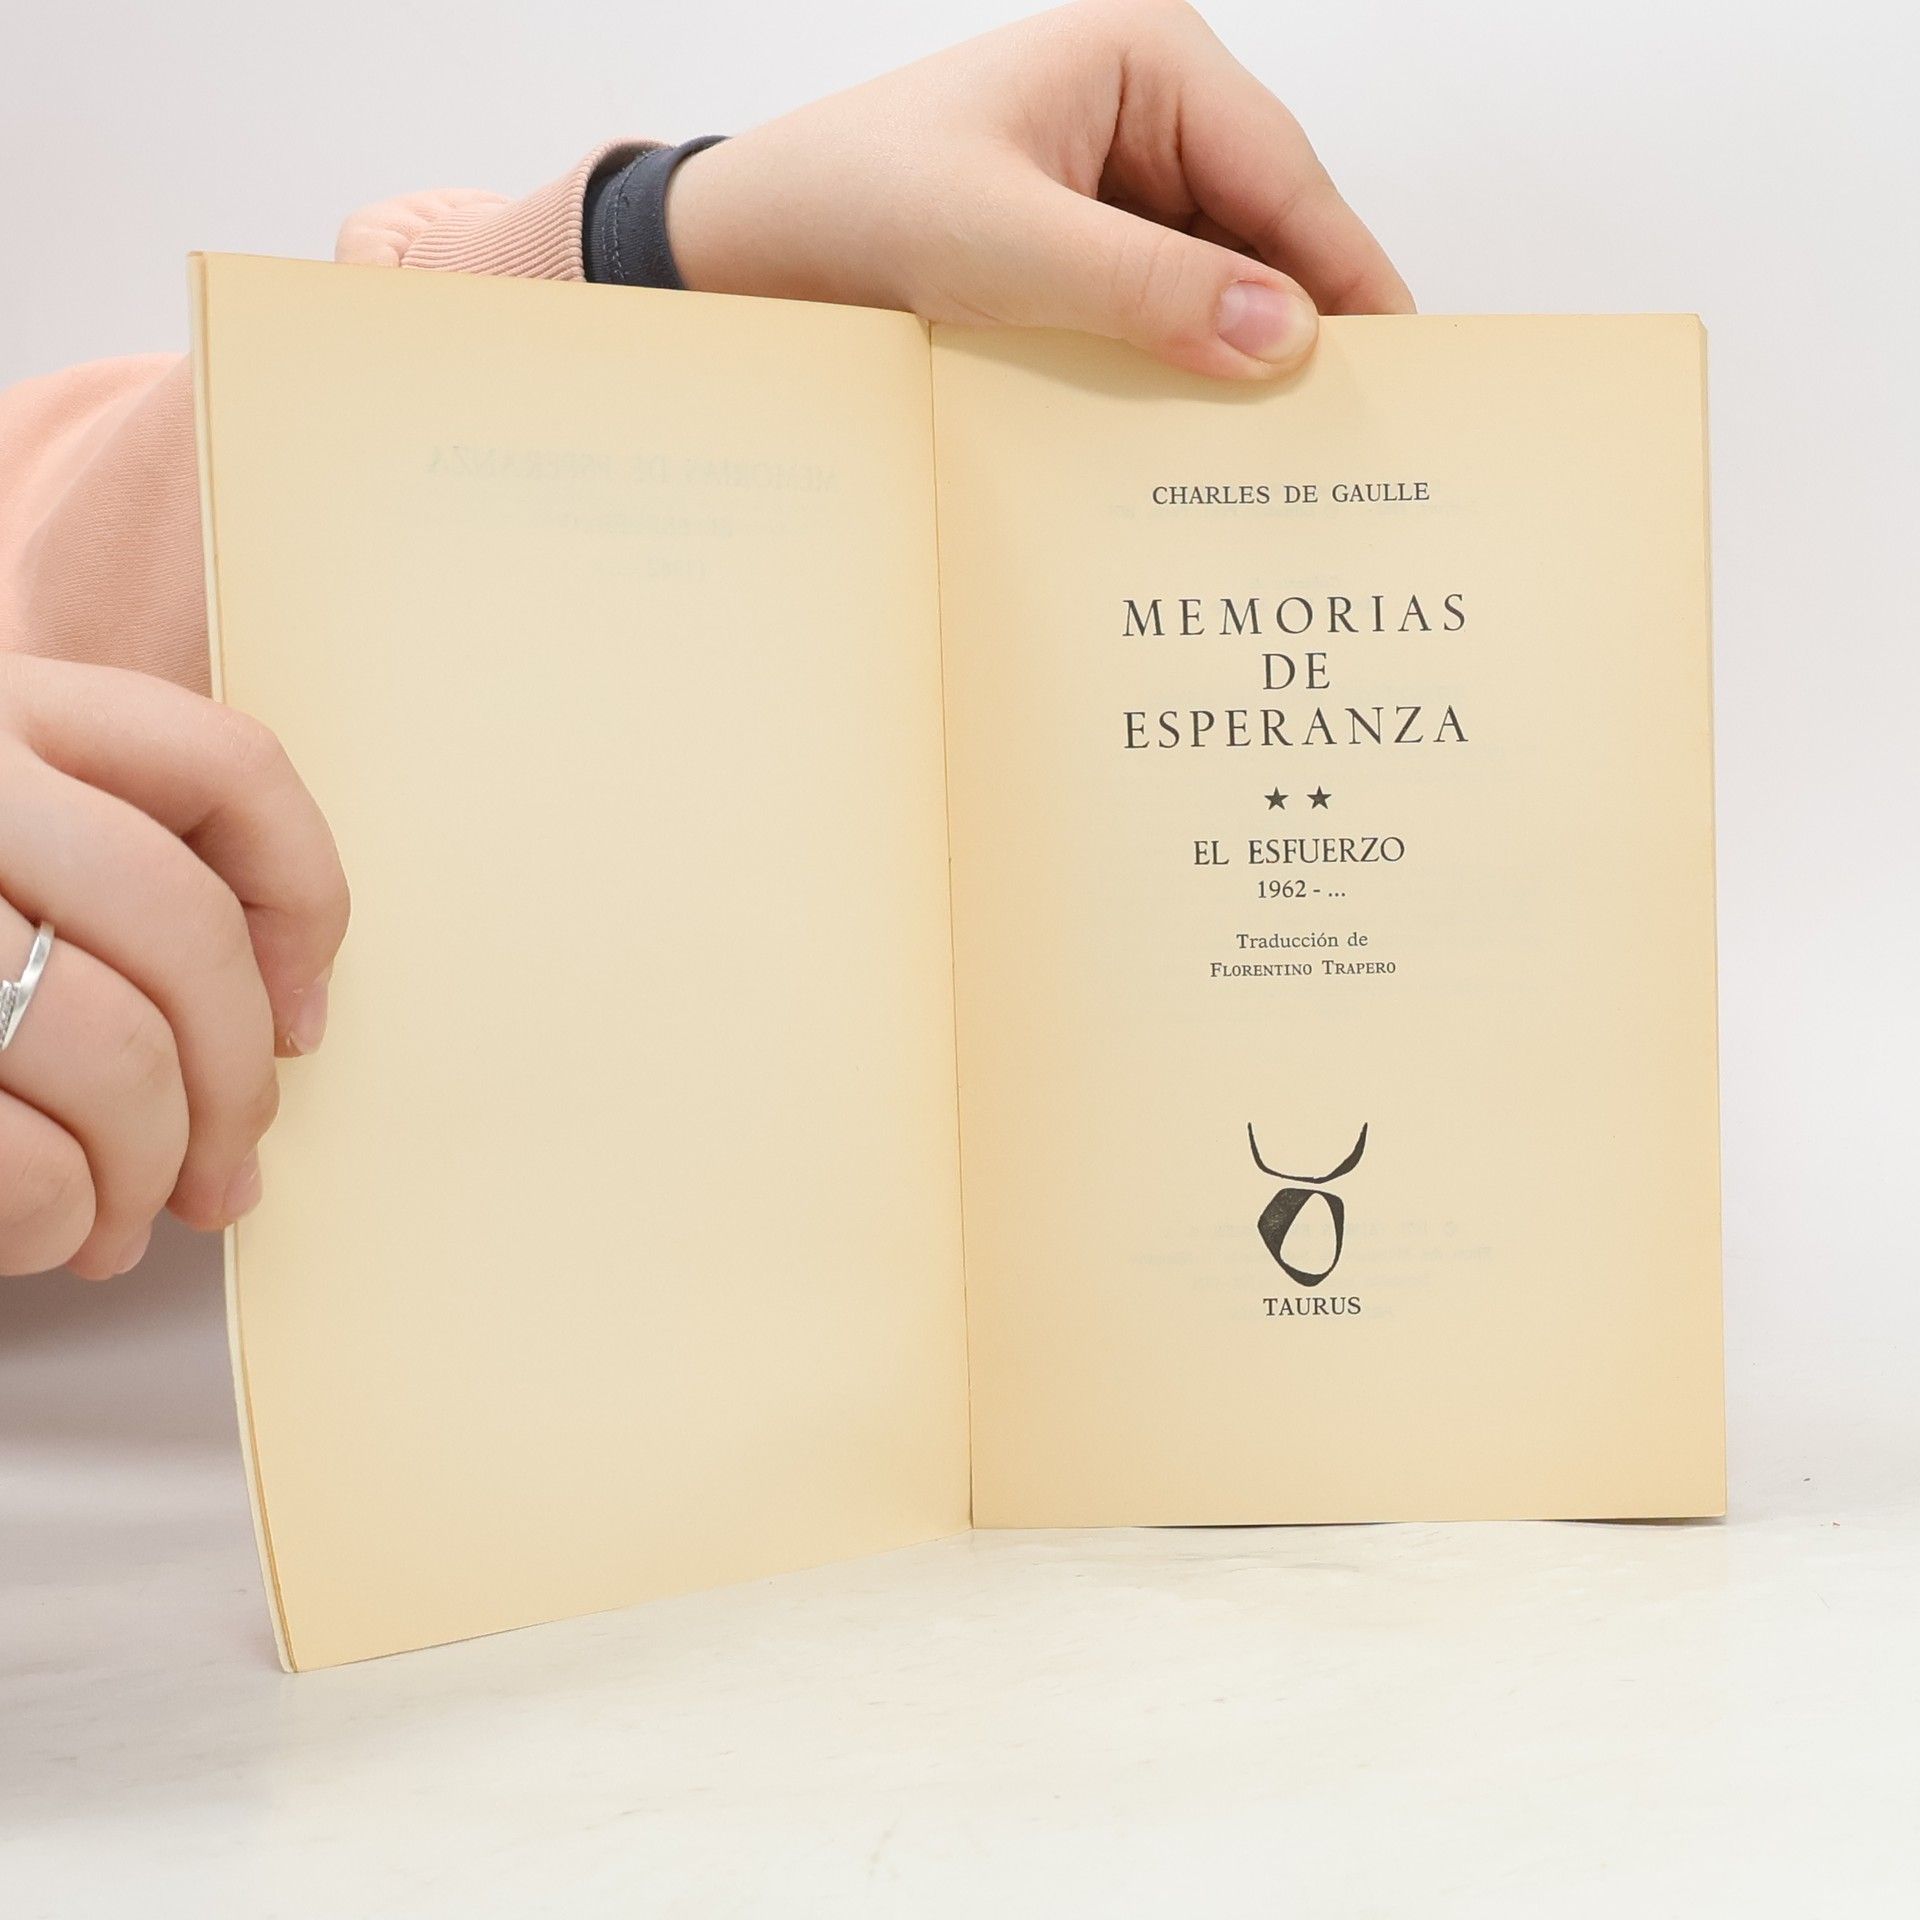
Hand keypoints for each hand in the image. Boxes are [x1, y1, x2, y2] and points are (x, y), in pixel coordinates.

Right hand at [0, 656, 348, 1278]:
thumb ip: (92, 872)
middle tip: (228, 1175)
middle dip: (237, 1086)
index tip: (303, 1022)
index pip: (228, 767)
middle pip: (185, 932)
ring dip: (151, 1169)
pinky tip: (53, 1231)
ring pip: (115, 1050)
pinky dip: (62, 1215)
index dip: (306, 909)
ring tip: (130, 1221)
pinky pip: (22, 1157)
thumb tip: (286, 1025)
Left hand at [666, 0, 1412, 378]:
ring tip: (1281, 453)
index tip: (1399, 363)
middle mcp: (1143, 114)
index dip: (1344, 273)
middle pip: (1261, 231)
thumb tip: (1287, 336)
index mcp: (1145, 61)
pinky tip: (1194, 436)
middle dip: (1293, 325)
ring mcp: (1113, 186)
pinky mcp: (1081, 253)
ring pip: (1214, 281)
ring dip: (1233, 358)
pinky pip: (1159, 314)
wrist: (746, 252)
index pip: (1282, 175)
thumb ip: (1150, 289)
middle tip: (1346, 433)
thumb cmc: (854, 206)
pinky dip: (1177, 369)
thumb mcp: (1007, 247)